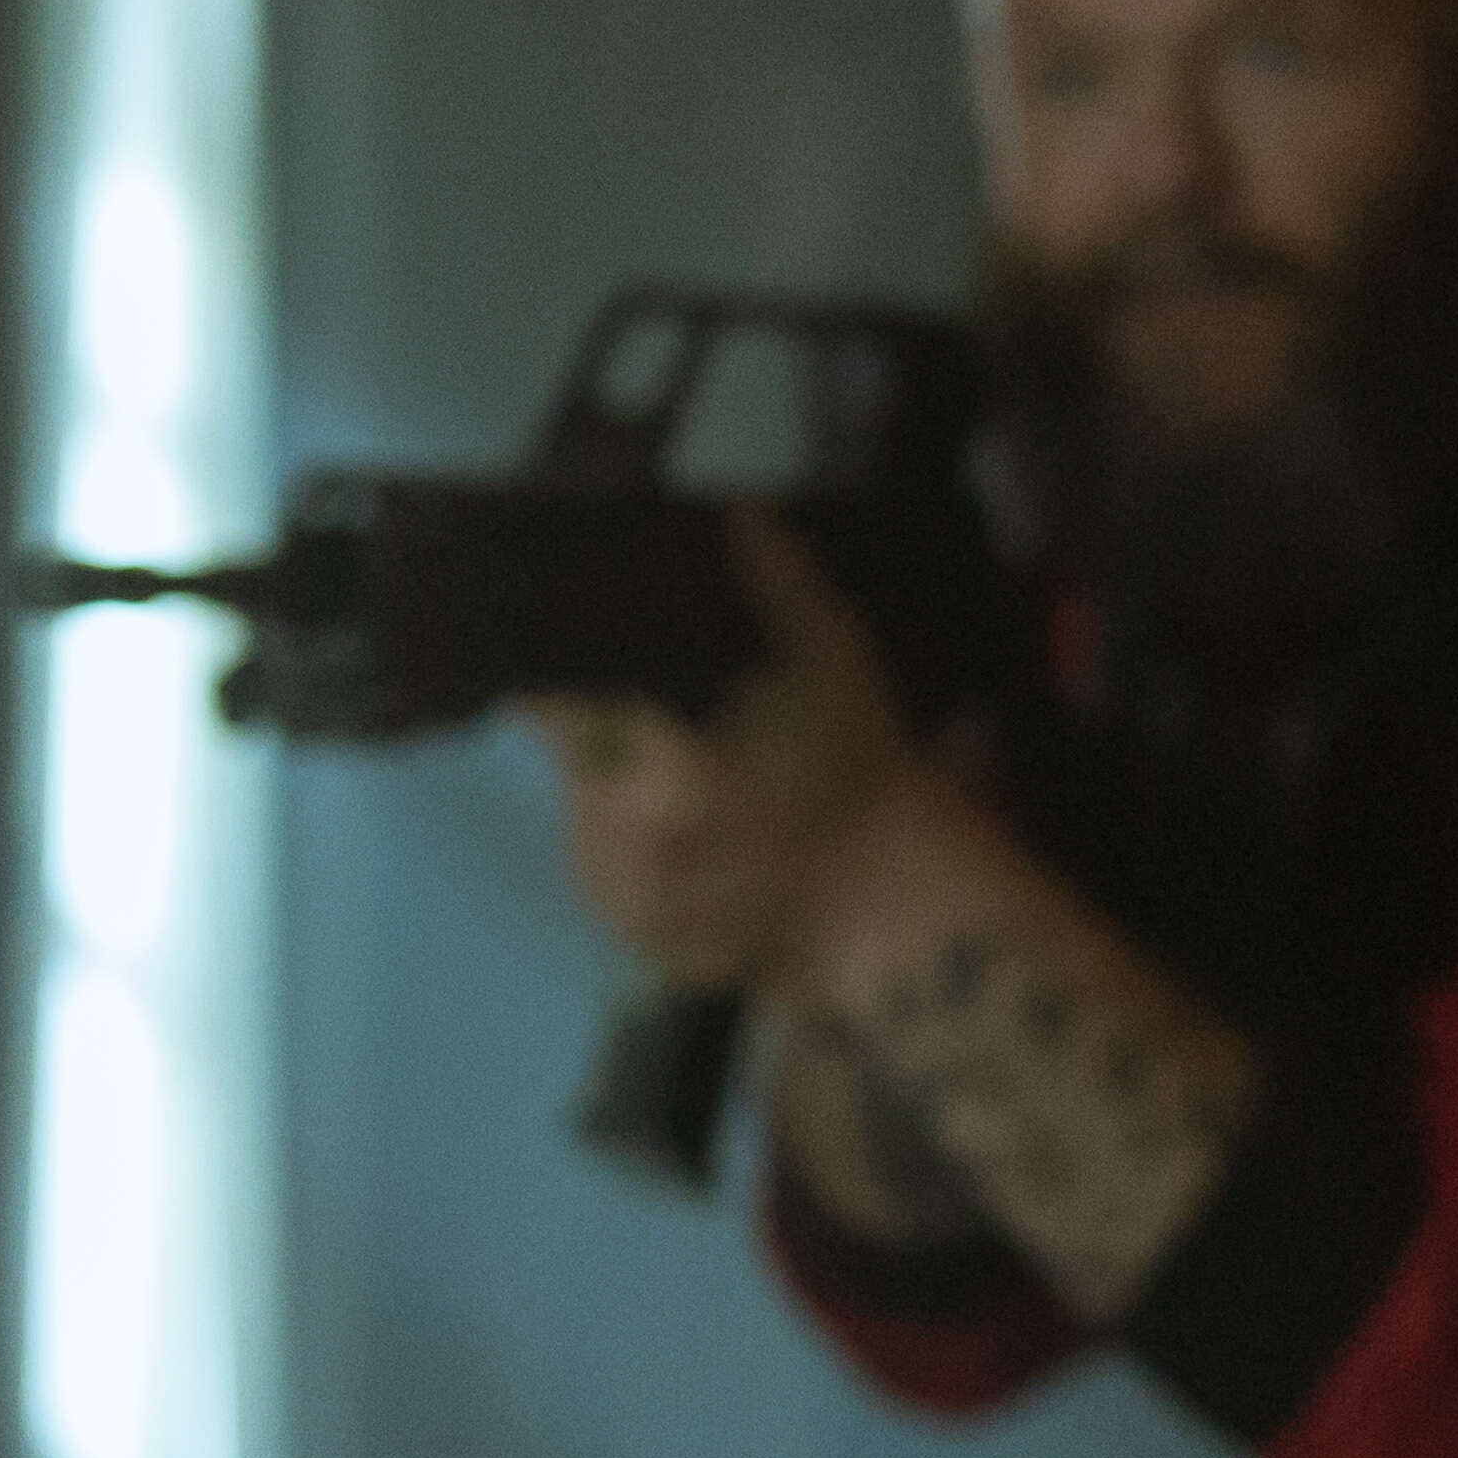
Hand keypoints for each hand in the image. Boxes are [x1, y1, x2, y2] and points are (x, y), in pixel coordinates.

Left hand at [527, 508, 939, 998]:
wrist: (897, 906)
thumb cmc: (865, 777)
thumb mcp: (835, 664)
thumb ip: (781, 588)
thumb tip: (741, 515)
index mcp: (661, 767)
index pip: (559, 707)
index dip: (563, 681)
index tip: (577, 664)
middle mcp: (625, 842)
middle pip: (578, 761)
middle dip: (610, 736)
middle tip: (674, 730)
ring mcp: (628, 903)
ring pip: (586, 821)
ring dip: (618, 797)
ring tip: (690, 789)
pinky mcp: (639, 942)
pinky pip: (610, 883)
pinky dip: (638, 859)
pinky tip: (692, 843)